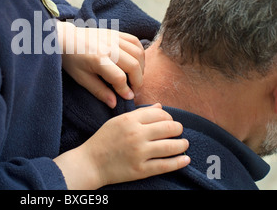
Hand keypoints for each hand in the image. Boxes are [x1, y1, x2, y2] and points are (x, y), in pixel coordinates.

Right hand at [54, 104, 189, 189]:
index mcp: (129, 120)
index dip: (169, 116)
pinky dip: (179, 162)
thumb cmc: (103, 140)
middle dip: (178, 129)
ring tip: (184, 144)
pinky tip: (185, 159)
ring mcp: (139, 153)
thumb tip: (160, 106)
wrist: (90, 163)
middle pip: (169, 127)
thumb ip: (139, 114)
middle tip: (178, 131)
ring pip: (171, 146)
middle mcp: (136, 135)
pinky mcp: (141, 170)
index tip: (169, 121)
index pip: (160, 113)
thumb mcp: (117, 121)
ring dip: (182, 144)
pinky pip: (166, 165)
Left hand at [57, 21, 144, 107]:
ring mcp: (114, 38)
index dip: (126, 90)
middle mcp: (109, 47)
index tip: (128, 98)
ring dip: (141, 68)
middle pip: (133, 66)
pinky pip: (135, 42)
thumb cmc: (71, 60)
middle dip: (138, 82)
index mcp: (98, 59)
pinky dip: (140, 54)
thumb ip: (99, 91)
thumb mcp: (82, 78)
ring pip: (138, 53)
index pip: (119, 78)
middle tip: (134, 91)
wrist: (66, 38)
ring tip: (135, 78)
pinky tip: (136, 63)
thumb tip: (114, 103)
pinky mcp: (116, 33)